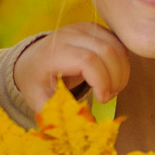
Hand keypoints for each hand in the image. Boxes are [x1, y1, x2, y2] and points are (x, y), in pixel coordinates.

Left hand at [13, 23, 129, 111]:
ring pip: (116, 45)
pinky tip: (113, 75)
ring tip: (113, 88)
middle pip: (106, 51)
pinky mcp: (94, 28)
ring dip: (122, 70)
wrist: (32, 59)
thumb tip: (83, 126)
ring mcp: (83, 29)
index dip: (101, 81)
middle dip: (115, 78)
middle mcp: (68, 36)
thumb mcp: (40, 102)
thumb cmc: (37, 82)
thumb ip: (59, 114)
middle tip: (110, 96)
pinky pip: (118, 41)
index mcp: (53, 53)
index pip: (87, 61)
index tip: (102, 99)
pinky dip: (122, 60)